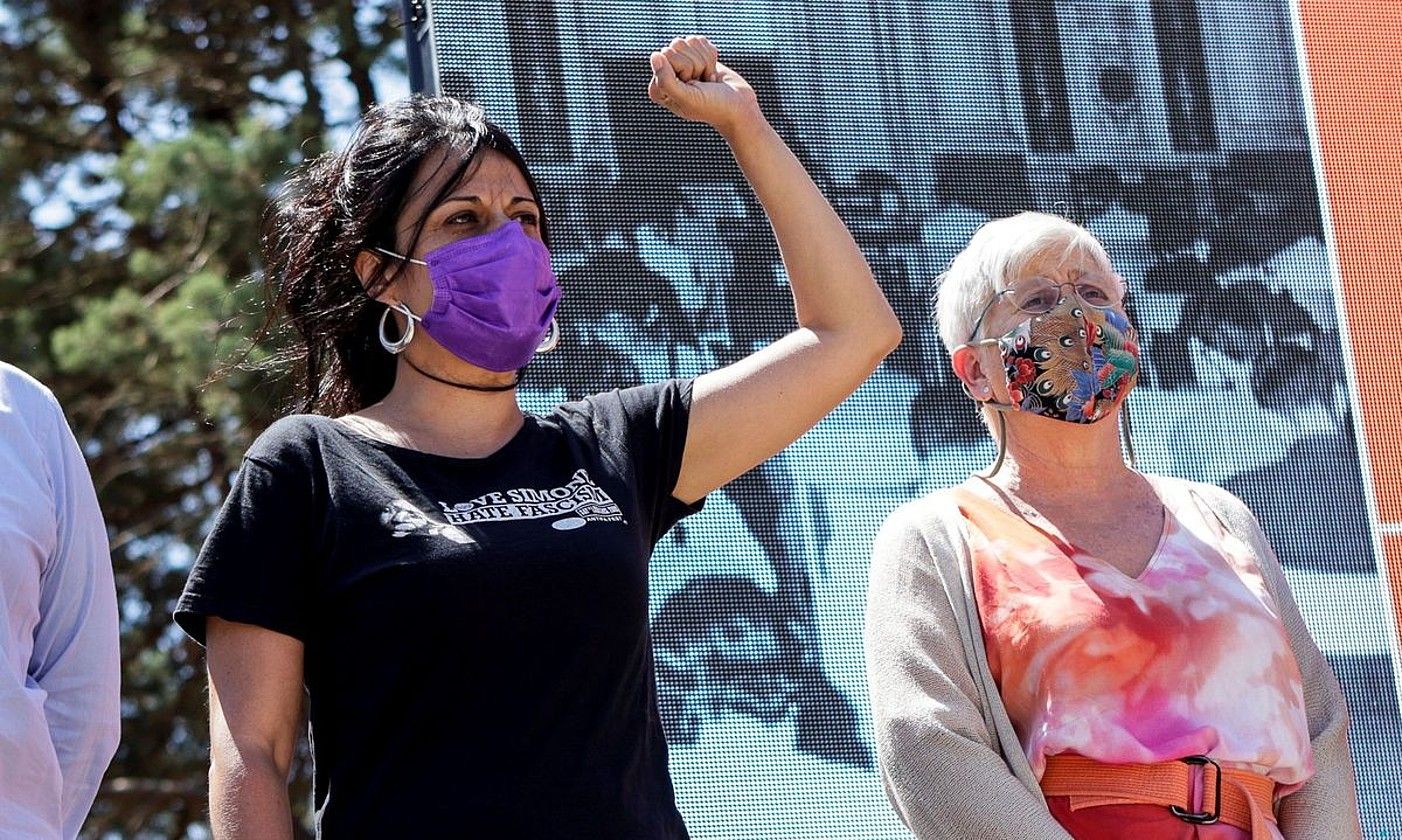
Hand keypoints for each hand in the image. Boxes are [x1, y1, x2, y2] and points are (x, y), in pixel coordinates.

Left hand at [648, 36, 762, 138]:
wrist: (738, 106)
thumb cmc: (713, 106)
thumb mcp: (687, 98)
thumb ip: (666, 80)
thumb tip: (655, 55)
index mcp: (658, 88)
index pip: (665, 56)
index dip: (685, 69)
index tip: (693, 87)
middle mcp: (666, 74)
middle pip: (676, 45)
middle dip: (695, 63)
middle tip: (702, 83)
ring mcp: (681, 64)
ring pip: (689, 42)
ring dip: (704, 60)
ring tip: (707, 80)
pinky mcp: (695, 56)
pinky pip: (700, 40)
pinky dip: (711, 55)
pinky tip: (712, 72)